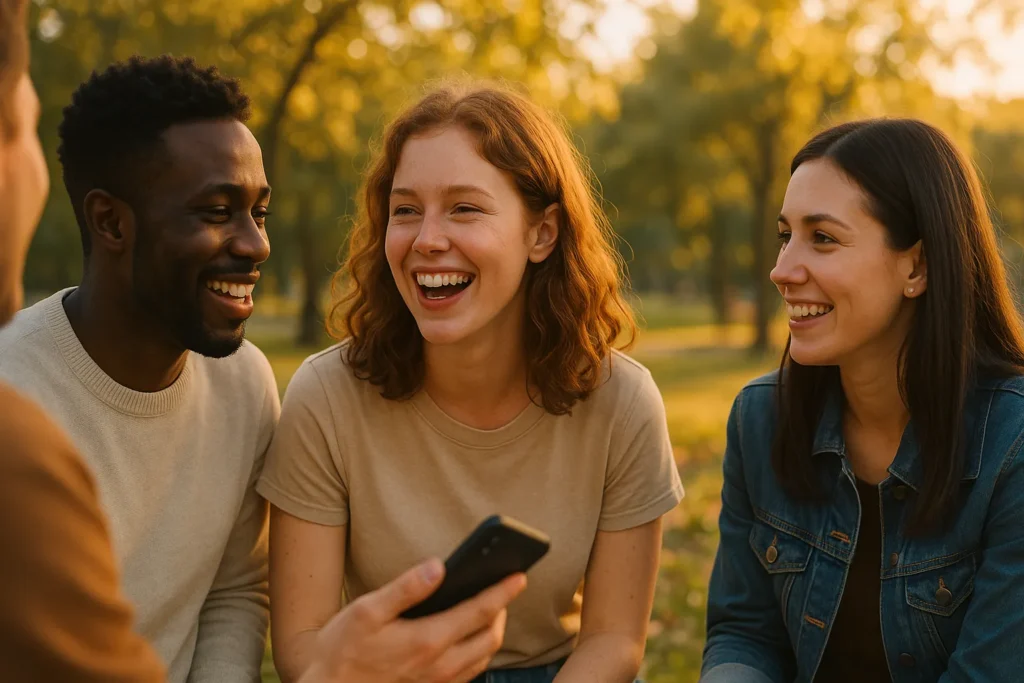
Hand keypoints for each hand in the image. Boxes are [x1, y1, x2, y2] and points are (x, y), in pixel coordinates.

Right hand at [297, 558, 526, 682]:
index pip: (478, 611)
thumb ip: (405, 588)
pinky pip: (469, 673)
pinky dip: (478, 651)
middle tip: (503, 588)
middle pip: (490, 637)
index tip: (520, 575)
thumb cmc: (342, 649)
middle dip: (502, 611)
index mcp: (427, 640)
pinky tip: (468, 636)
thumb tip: (439, 566)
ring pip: (483, 657)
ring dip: (492, 632)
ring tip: (489, 608)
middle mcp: (440, 666)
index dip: (503, 591)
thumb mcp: (367, 611)